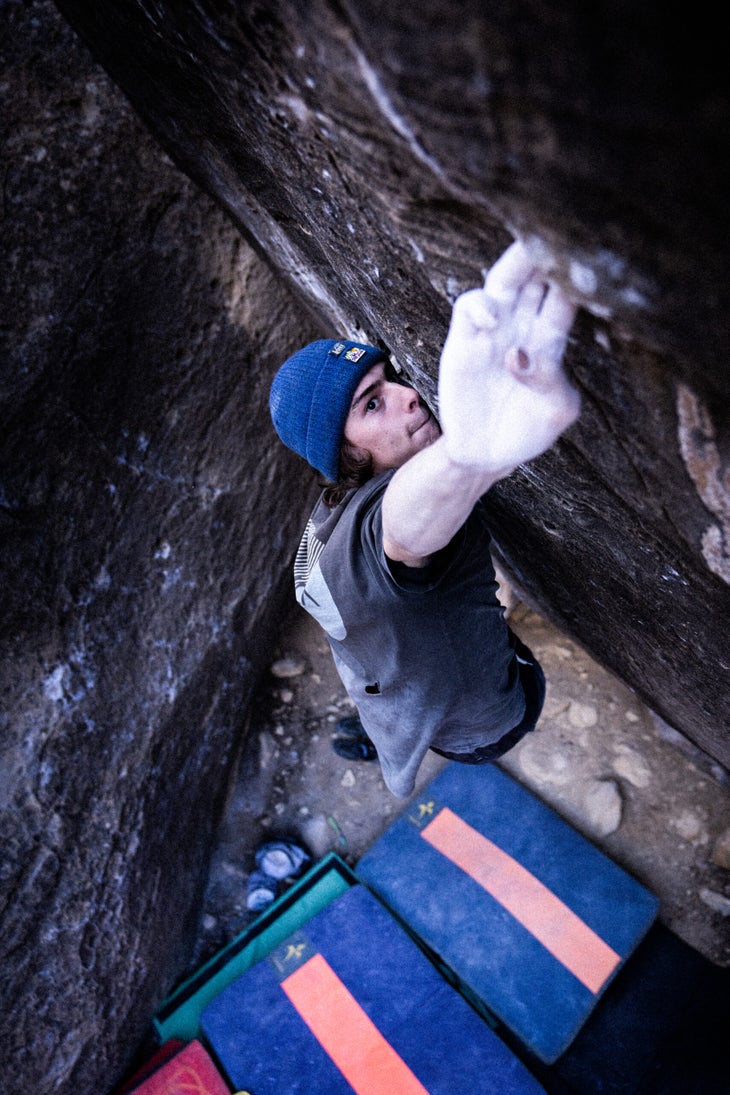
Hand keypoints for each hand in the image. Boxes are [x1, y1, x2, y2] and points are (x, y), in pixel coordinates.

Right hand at [438, 241, 580, 472]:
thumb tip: (520, 354)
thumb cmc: (528, 430)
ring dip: (515, 264)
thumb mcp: (557, 411)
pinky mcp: (462, 343)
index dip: (575, 274)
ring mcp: (491, 332)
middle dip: (546, 254)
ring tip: (528, 251)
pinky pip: (468, 309)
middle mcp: (522, 326)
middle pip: (535, 277)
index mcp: (550, 338)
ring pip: (503, 282)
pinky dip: (478, 305)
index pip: (565, 295)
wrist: (487, 454)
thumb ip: (550, 381)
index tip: (592, 251)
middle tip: (560, 228)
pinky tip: (492, 318)